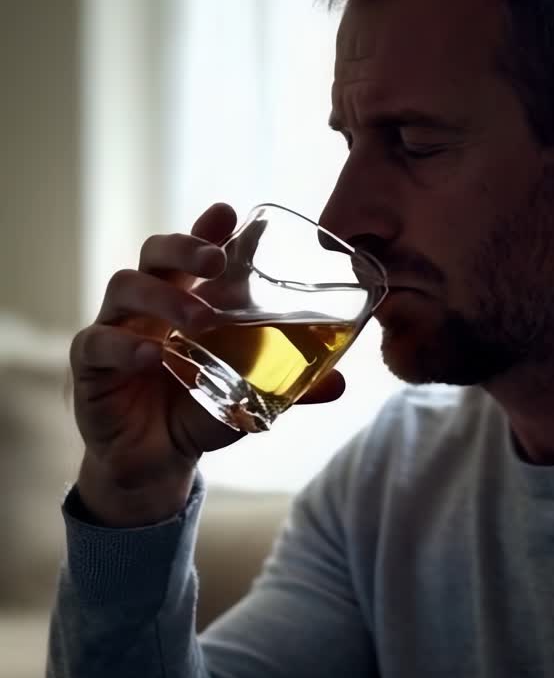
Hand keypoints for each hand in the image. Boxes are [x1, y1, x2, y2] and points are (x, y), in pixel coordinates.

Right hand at [69, 202, 345, 523]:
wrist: (156, 463)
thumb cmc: (197, 412)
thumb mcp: (247, 397)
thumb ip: (287, 385)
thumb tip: (340, 382)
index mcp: (184, 300)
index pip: (192, 253)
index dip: (206, 229)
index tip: (227, 213)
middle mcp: (147, 306)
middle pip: (153, 254)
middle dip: (183, 247)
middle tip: (215, 261)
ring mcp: (115, 329)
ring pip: (123, 287)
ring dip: (163, 298)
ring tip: (199, 321)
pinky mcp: (90, 366)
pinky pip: (97, 343)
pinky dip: (124, 346)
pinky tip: (151, 356)